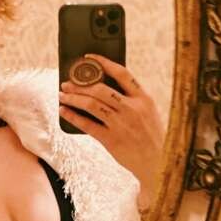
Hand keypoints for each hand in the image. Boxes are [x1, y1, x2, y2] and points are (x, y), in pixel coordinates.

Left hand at [58, 54, 164, 207]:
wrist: (158, 163)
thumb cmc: (151, 136)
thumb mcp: (148, 112)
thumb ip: (132, 99)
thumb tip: (105, 86)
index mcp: (143, 98)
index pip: (122, 73)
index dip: (103, 62)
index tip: (88, 58)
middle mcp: (132, 109)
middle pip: (100, 89)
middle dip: (79, 84)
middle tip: (67, 83)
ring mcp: (121, 124)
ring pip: (91, 104)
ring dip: (73, 98)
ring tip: (62, 95)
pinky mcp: (111, 140)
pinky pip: (87, 125)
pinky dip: (72, 116)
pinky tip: (63, 112)